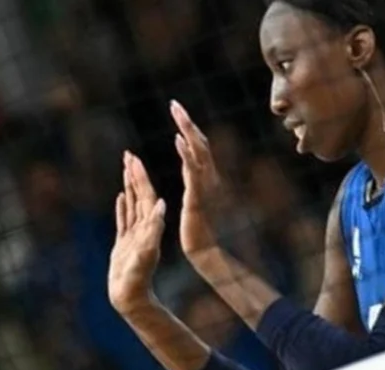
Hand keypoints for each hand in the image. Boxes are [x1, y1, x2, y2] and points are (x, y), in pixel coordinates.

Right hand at [107, 152, 166, 317]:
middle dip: (134, 175)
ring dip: (129, 186)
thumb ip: (154, 228)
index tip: (135, 159)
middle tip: (128, 154)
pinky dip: (123, 207)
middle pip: (140, 196)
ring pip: (132, 204)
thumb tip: (162, 205)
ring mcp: (134, 235)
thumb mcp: (147, 252)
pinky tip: (121, 196)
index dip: (141, 177)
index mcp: (149, 227)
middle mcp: (143, 228)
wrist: (132, 298)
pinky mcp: (125, 244)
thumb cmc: (139, 278)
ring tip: (126, 168)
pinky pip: (124, 220)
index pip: (146, 196)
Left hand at [170, 100, 224, 261]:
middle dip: (187, 123)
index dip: (189, 128)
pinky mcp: (198, 197)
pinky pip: (192, 172)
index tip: (178, 111)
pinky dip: (186, 154)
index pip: (199, 146)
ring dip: (187, 131)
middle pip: (200, 143)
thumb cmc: (199, 227)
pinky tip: (177, 140)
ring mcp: (205, 186)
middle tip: (174, 104)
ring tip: (176, 114)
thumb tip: (188, 159)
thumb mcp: (195, 195)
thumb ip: (193, 177)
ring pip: (198, 152)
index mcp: (207, 177)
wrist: (204, 249)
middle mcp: (209, 177)